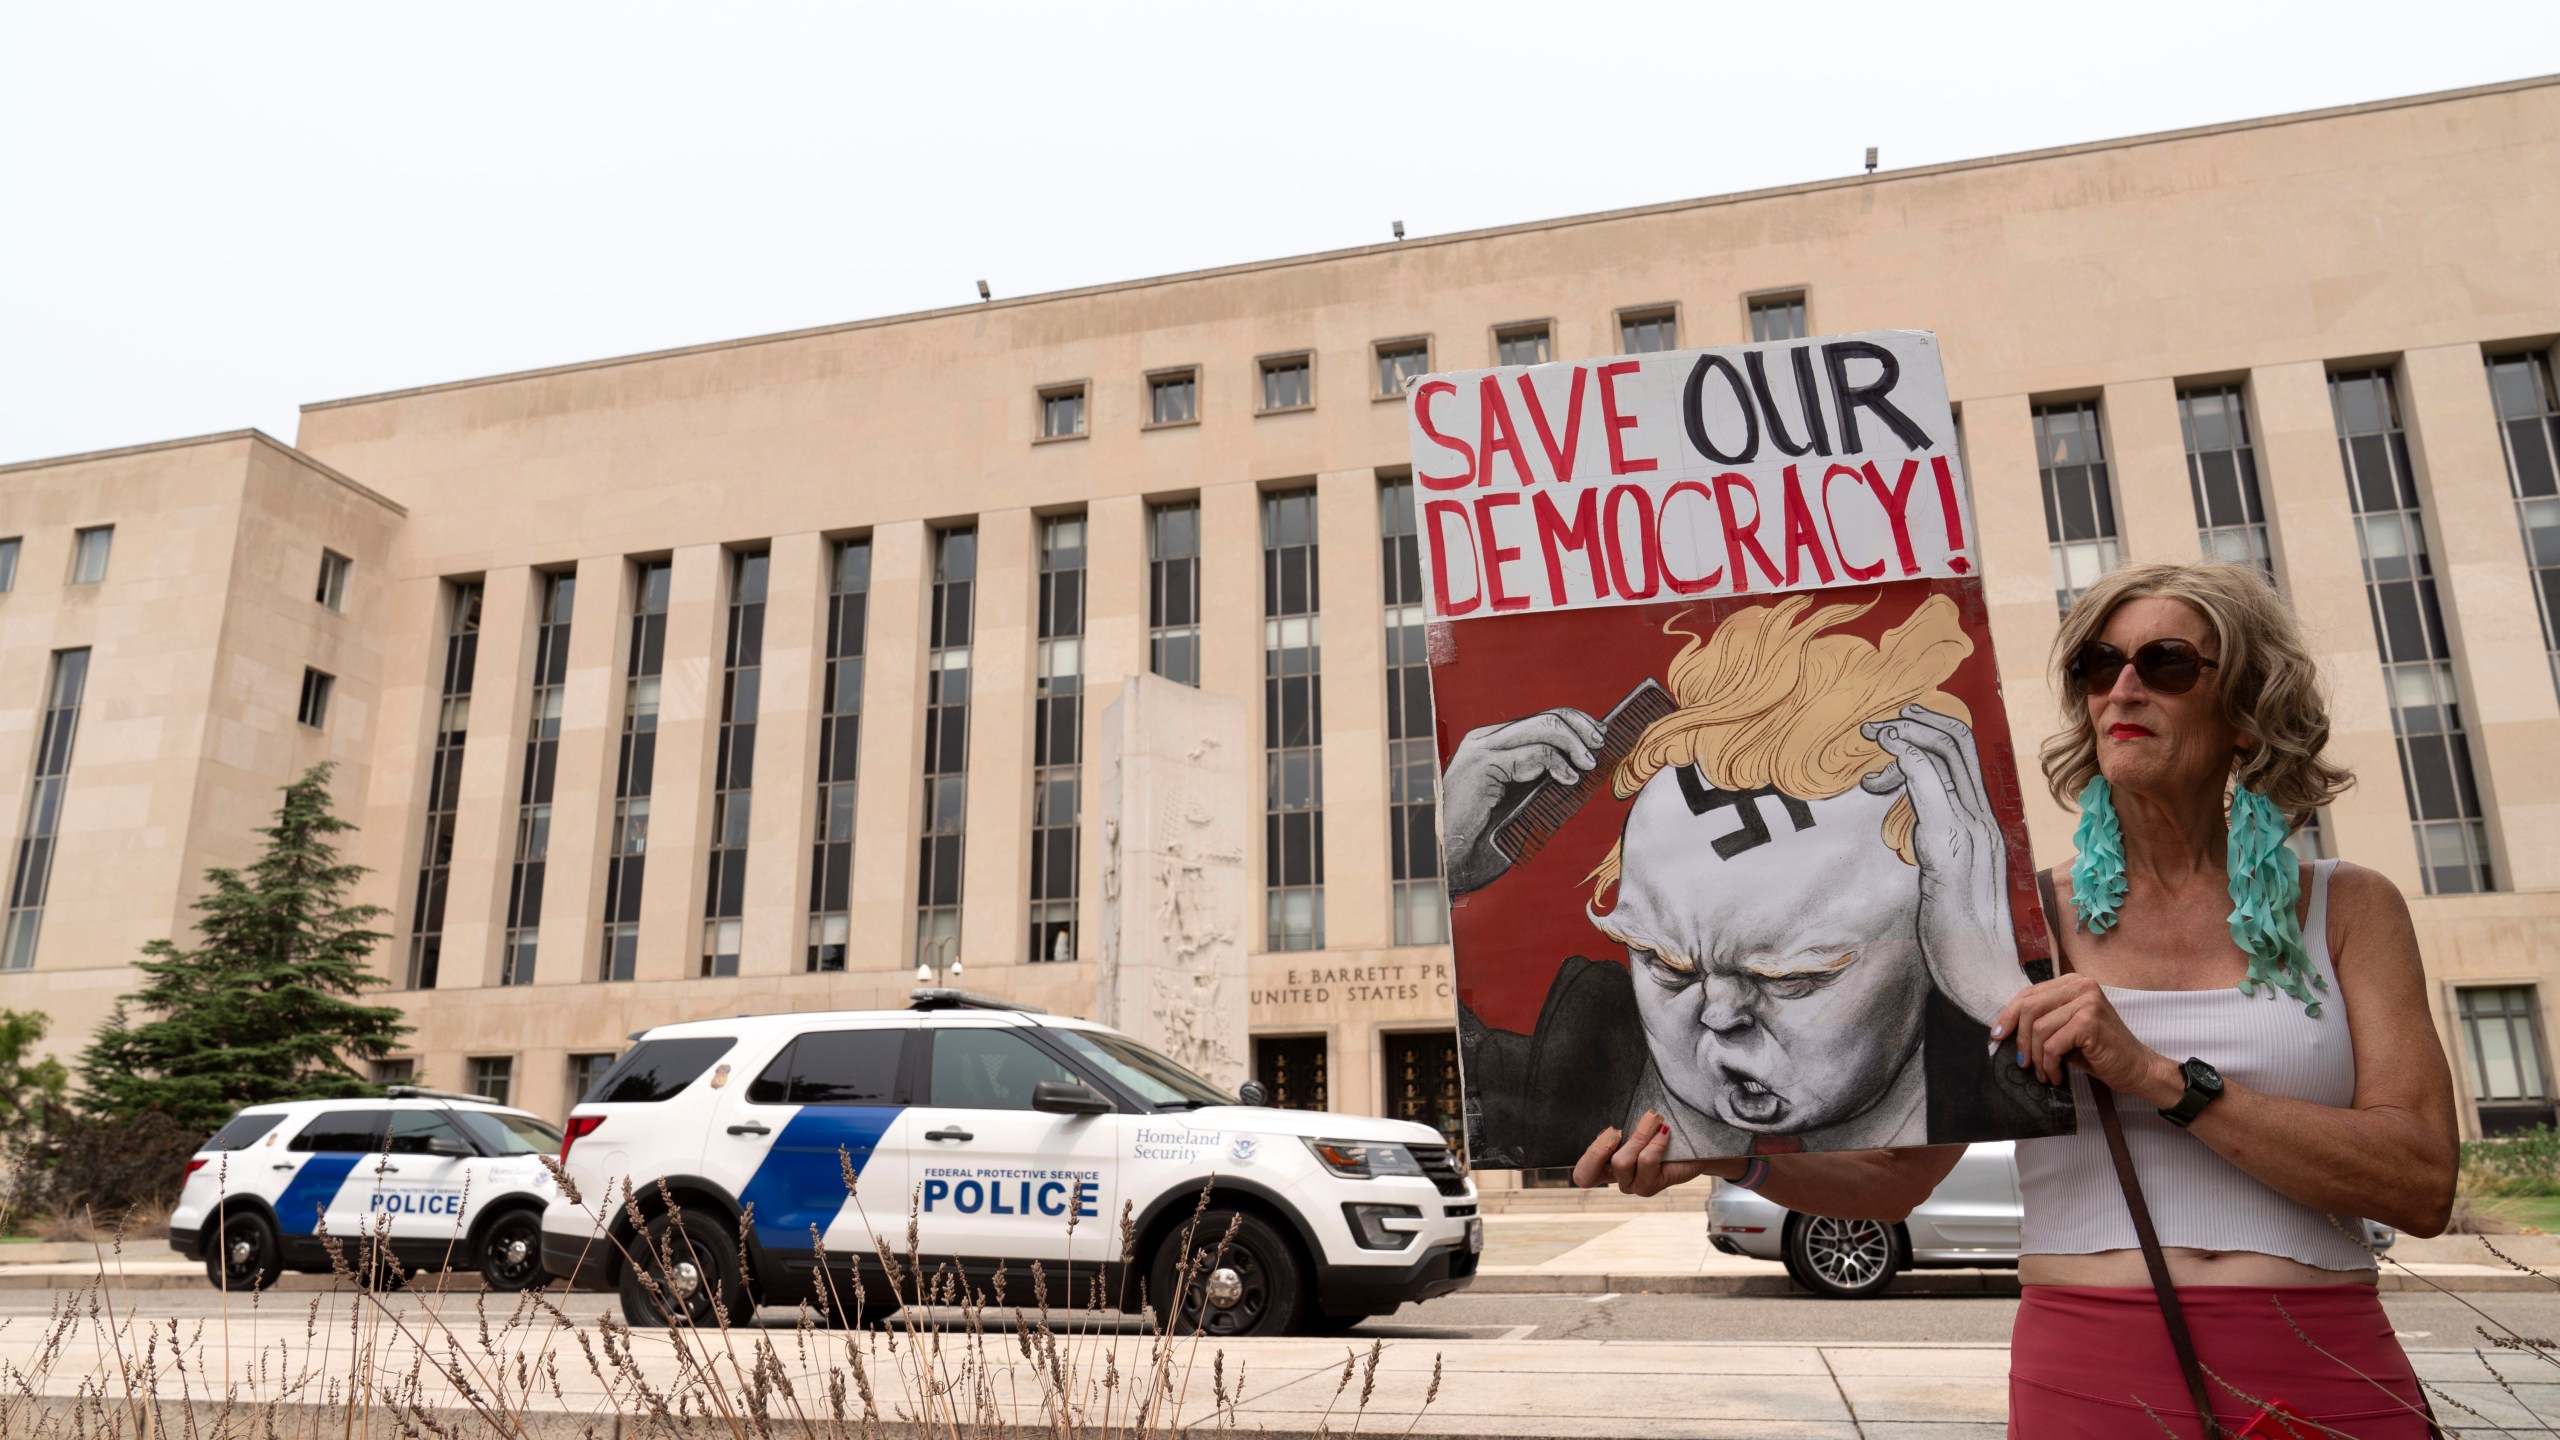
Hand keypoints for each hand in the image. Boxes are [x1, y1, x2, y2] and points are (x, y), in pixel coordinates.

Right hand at [1440, 708, 1603, 894]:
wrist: (1449, 861)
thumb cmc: (1483, 839)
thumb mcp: (1520, 802)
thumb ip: (1542, 781)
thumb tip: (1584, 768)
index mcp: (1493, 745)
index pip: (1542, 720)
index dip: (1576, 724)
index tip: (1599, 738)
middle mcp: (1486, 740)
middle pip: (1548, 716)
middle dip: (1582, 727)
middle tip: (1601, 746)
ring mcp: (1482, 749)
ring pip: (1545, 725)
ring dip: (1575, 744)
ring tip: (1588, 764)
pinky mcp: (1483, 765)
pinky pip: (1536, 754)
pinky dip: (1560, 765)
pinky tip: (1569, 780)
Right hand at [1569, 1112, 1724, 1196]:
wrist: (1697, 1143)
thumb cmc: (1661, 1128)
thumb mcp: (1635, 1123)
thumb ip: (1620, 1123)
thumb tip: (1610, 1117)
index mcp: (1604, 1164)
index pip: (1582, 1174)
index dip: (1589, 1155)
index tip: (1612, 1130)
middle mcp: (1616, 1179)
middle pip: (1588, 1173)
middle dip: (1600, 1147)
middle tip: (1617, 1130)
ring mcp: (1633, 1186)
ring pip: (1621, 1162)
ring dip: (1639, 1135)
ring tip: (1655, 1120)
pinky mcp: (1650, 1187)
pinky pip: (1646, 1161)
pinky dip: (1655, 1142)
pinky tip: (1665, 1132)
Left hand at [1861, 704, 2018, 1025]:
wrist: (1986, 978)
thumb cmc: (1963, 938)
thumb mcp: (1950, 880)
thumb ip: (1941, 848)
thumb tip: (1921, 827)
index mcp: (1984, 827)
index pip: (1966, 760)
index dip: (1931, 733)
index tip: (1894, 733)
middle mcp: (1983, 822)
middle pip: (1960, 745)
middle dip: (1918, 721)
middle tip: (1880, 723)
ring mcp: (1972, 834)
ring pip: (1947, 756)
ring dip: (1906, 734)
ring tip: (1876, 737)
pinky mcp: (1951, 851)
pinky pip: (1932, 789)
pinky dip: (1909, 760)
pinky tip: (1887, 753)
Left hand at [1992, 974, 2181, 1103]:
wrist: (2136, 1068)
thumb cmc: (2099, 1051)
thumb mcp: (2066, 1029)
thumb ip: (2043, 1020)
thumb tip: (2004, 1028)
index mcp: (2072, 982)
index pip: (2028, 994)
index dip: (2008, 1016)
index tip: (1997, 1036)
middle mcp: (2080, 985)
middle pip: (2029, 1008)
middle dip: (2020, 1039)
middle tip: (2022, 1063)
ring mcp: (2086, 1001)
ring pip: (2039, 1029)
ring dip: (2037, 1058)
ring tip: (2045, 1073)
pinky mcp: (2089, 1021)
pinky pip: (2052, 1045)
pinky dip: (2049, 1064)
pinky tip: (2056, 1075)